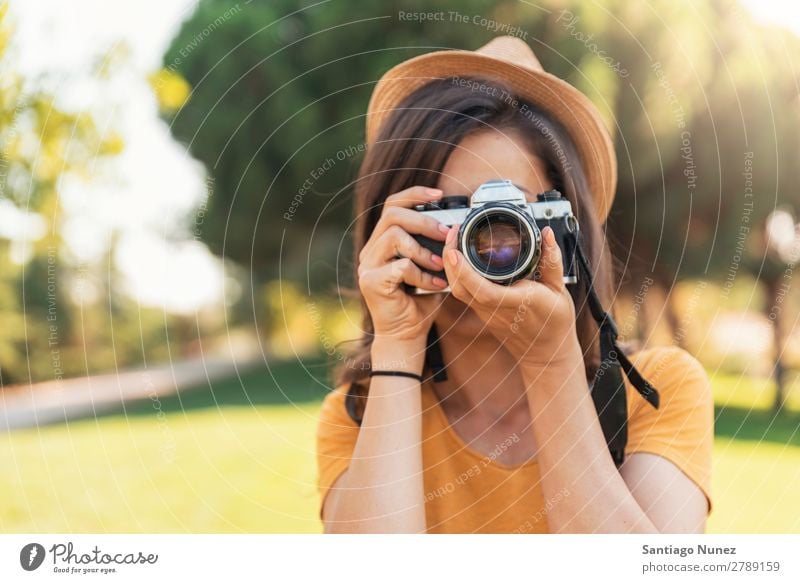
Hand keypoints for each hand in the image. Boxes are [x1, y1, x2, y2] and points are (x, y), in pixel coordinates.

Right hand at [358, 186, 449, 343]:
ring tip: (440, 265)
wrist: (406, 336)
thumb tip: (455, 229)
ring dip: (423, 250)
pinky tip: (434, 287)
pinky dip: (422, 275)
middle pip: (392, 214)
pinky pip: (400, 266)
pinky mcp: (371, 282)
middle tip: (446, 233)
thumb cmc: (419, 304)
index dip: (415, 194)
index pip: (393, 205)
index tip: (440, 194)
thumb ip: (439, 249)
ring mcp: (368, 266)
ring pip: (394, 236)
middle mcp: (371, 251)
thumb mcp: (433, 269)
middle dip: (424, 220)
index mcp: (383, 243)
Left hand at [441, 223, 581, 367]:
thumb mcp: (559, 290)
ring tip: (453, 240)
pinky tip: (458, 257)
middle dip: (450, 260)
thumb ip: (552, 261)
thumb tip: (547, 234)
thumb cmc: (555, 322)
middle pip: (462, 288)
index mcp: (518, 303)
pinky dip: (456, 274)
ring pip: (458, 291)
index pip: (485, 290)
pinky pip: (463, 293)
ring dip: (450, 266)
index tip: (454, 251)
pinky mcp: (482, 313)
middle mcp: (497, 310)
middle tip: (452, 232)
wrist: (546, 353)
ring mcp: (486, 313)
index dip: (465, 272)